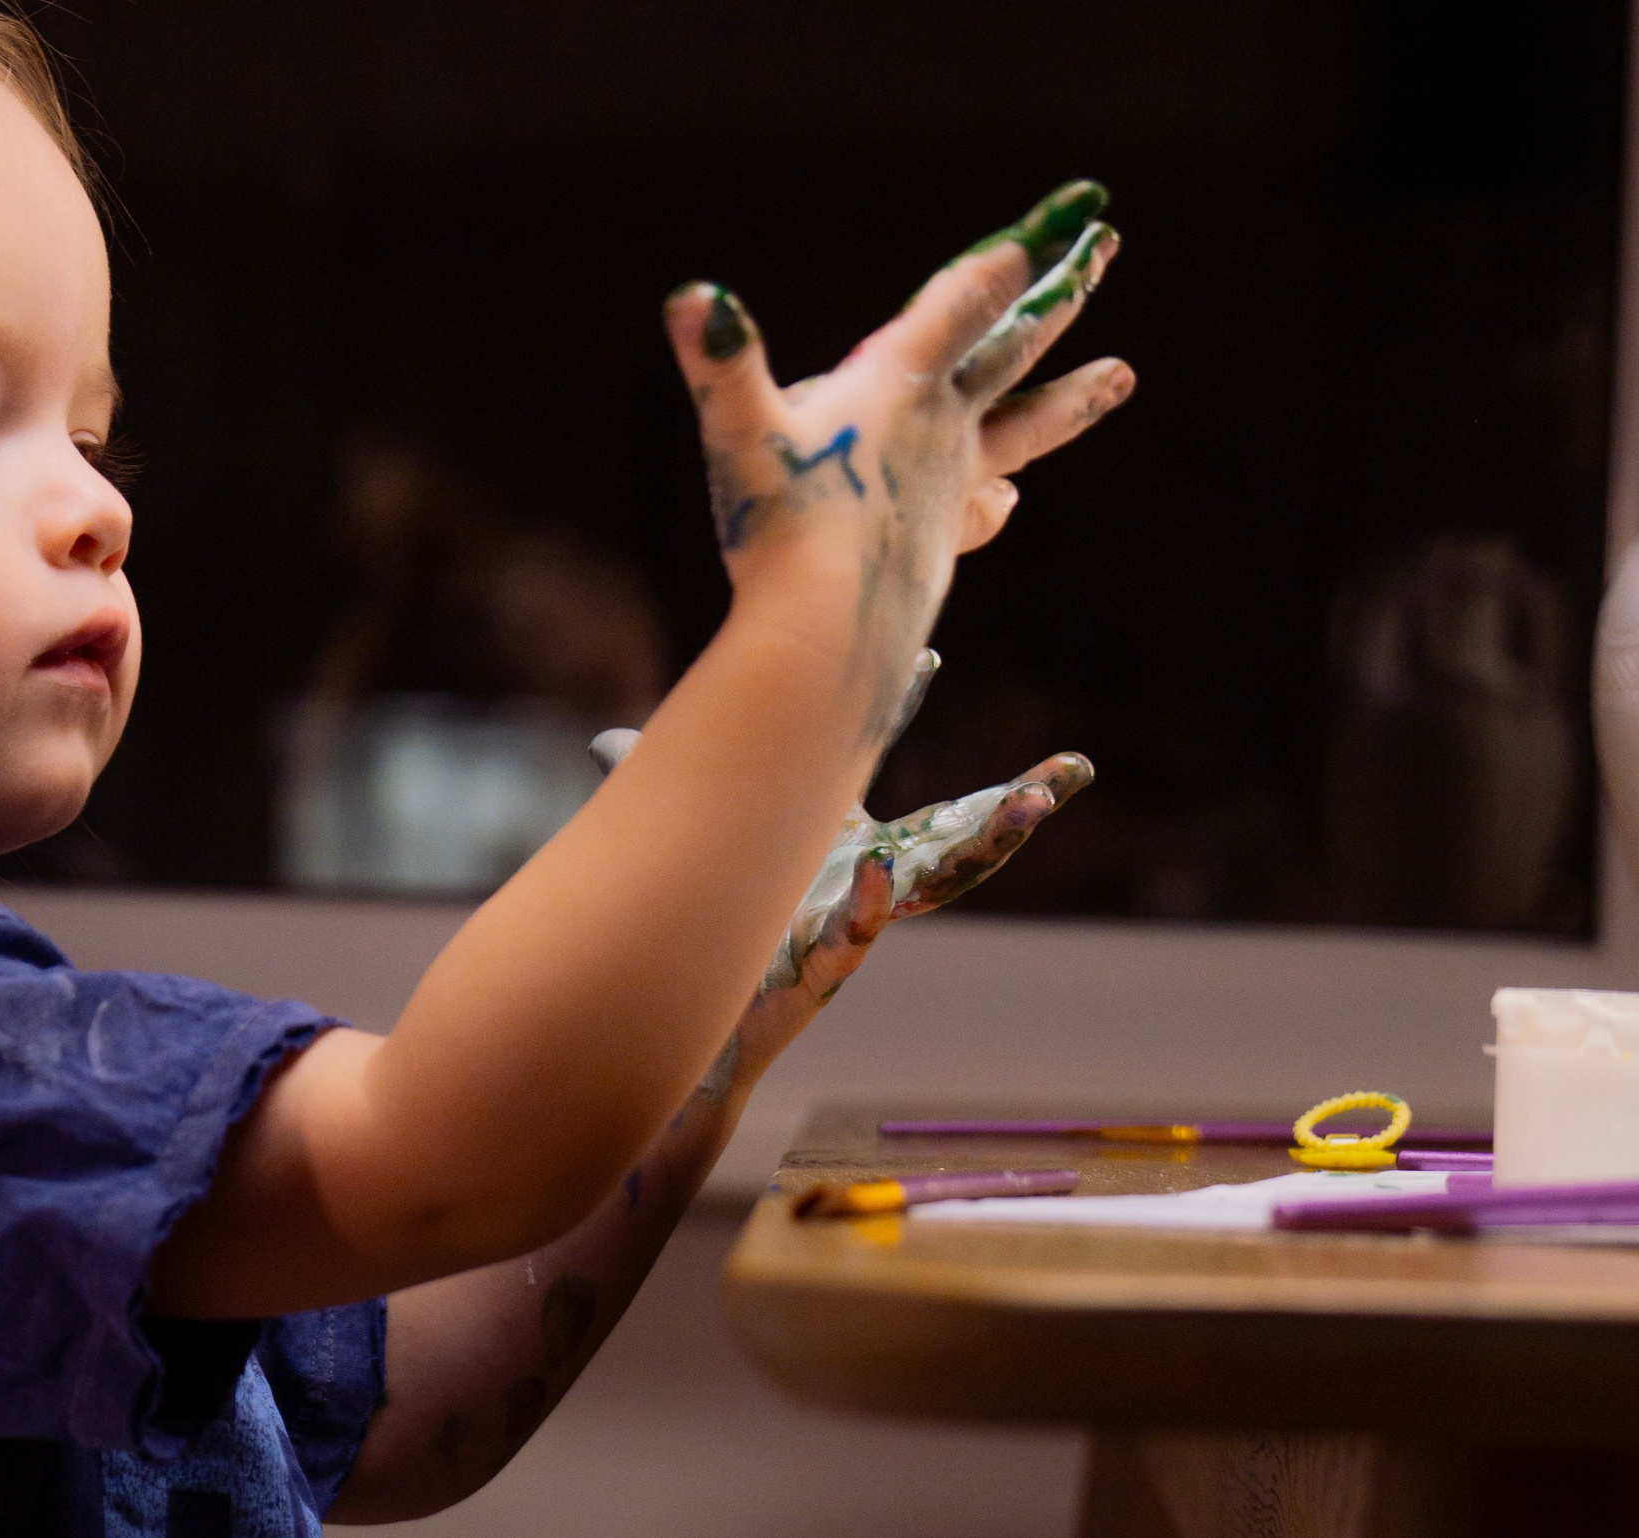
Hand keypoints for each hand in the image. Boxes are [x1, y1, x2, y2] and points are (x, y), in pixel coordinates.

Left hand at [588, 651, 1090, 1096]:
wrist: (680, 1029)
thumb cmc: (697, 938)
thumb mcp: (679, 850)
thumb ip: (644, 787)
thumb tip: (603, 741)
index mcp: (834, 840)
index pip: (877, 761)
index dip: (899, 704)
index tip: (926, 650)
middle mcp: (858, 880)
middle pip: (954, 833)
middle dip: (1016, 803)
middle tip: (1076, 769)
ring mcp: (847, 925)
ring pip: (936, 886)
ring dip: (985, 847)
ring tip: (1030, 805)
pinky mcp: (818, 970)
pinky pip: (856, 934)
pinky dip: (868, 902)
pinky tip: (880, 867)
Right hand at [663, 181, 1131, 741]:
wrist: (829, 632)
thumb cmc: (783, 527)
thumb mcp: (740, 434)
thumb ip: (720, 363)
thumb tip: (693, 297)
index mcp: (900, 383)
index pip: (968, 298)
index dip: (1021, 248)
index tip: (1080, 206)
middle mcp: (941, 426)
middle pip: (1016, 346)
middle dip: (1061, 291)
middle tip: (1106, 245)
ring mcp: (951, 484)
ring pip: (1026, 426)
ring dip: (1071, 397)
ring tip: (1122, 376)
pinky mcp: (942, 537)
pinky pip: (982, 505)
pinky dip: (997, 495)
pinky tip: (1007, 500)